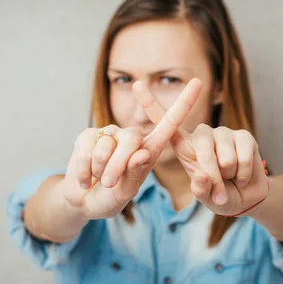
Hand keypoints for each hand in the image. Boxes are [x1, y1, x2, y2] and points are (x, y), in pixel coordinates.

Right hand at [61, 78, 204, 218]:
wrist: (84, 201)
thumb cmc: (111, 197)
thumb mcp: (126, 192)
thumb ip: (134, 174)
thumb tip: (142, 152)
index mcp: (150, 148)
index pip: (169, 123)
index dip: (184, 102)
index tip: (198, 81)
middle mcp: (131, 136)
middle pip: (132, 139)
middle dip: (118, 166)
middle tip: (110, 183)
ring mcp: (109, 133)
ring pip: (106, 148)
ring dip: (100, 171)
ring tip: (99, 180)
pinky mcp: (87, 135)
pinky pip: (86, 150)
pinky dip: (84, 170)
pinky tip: (85, 179)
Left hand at [132, 80, 268, 215]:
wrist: (245, 197)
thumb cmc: (218, 196)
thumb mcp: (205, 196)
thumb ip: (200, 189)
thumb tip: (202, 176)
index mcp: (184, 146)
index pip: (165, 122)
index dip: (150, 104)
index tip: (137, 84)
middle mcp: (201, 134)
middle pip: (202, 150)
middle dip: (213, 176)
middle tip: (218, 193)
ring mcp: (223, 132)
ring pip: (225, 157)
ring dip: (229, 176)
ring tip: (229, 178)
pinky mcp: (244, 135)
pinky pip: (243, 156)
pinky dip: (243, 173)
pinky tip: (241, 176)